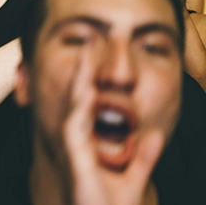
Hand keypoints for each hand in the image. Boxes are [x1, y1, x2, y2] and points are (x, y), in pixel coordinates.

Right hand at [64, 49, 163, 204]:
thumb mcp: (134, 181)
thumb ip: (144, 159)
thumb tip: (156, 135)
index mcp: (90, 150)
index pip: (89, 110)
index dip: (91, 84)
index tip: (96, 59)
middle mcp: (79, 149)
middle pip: (78, 105)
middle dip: (82, 76)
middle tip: (88, 48)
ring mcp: (76, 155)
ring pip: (74, 112)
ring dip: (78, 86)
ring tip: (85, 62)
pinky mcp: (76, 163)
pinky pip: (75, 131)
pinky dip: (79, 110)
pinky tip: (84, 94)